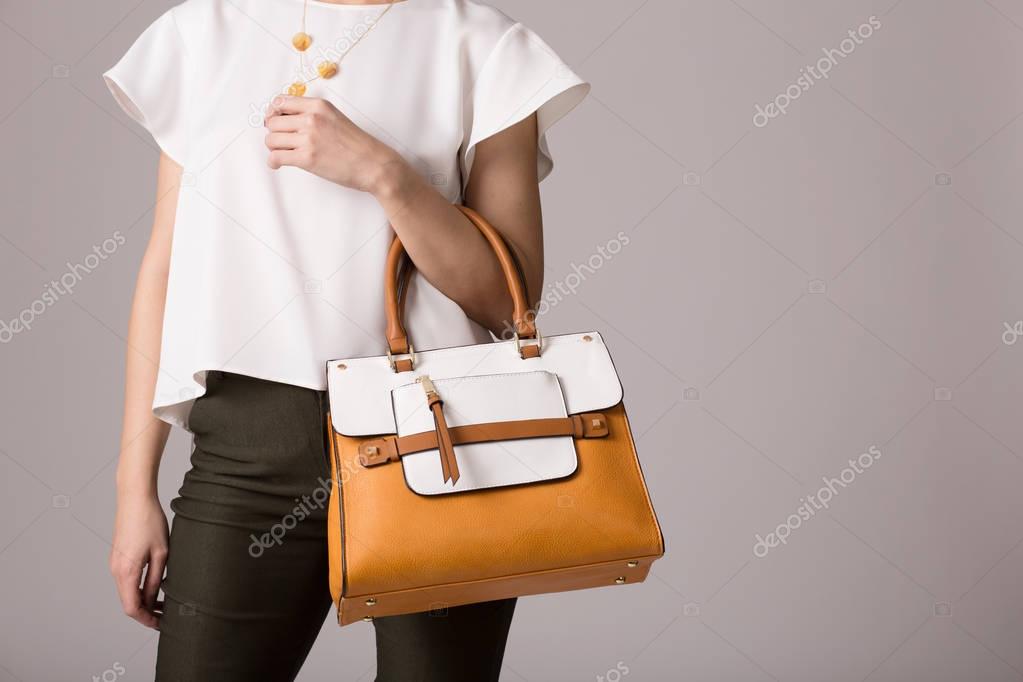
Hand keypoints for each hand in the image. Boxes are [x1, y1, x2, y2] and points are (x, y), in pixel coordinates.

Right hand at [110, 492, 168, 628]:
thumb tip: (154, 600)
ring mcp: (115, 563)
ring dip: (145, 599)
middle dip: (148, 612)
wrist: (134, 498)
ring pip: (128, 591)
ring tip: (166, 601)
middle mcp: (116, 570)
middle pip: (129, 602)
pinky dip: (140, 587)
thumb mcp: (161, 553)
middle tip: (168, 615)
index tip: (162, 624)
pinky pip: (128, 579)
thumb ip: (156, 579)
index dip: (147, 619)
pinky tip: (156, 585)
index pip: (132, 608)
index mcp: (126, 572)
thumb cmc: (150, 521)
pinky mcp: (119, 556)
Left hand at [264, 95, 408, 194]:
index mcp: (318, 106)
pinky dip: (273, 162)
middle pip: (273, 122)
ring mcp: (308, 138)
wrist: (374, 164)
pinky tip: (278, 164)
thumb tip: (287, 120)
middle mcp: (311, 119)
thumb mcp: (335, 118)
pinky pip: (275, 157)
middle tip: (280, 142)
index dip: (273, 113)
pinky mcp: (306, 158)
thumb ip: (313, 115)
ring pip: (271, 139)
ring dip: (273, 148)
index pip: (281, 102)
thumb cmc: (358, 146)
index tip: (274, 121)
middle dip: (273, 133)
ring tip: (282, 153)